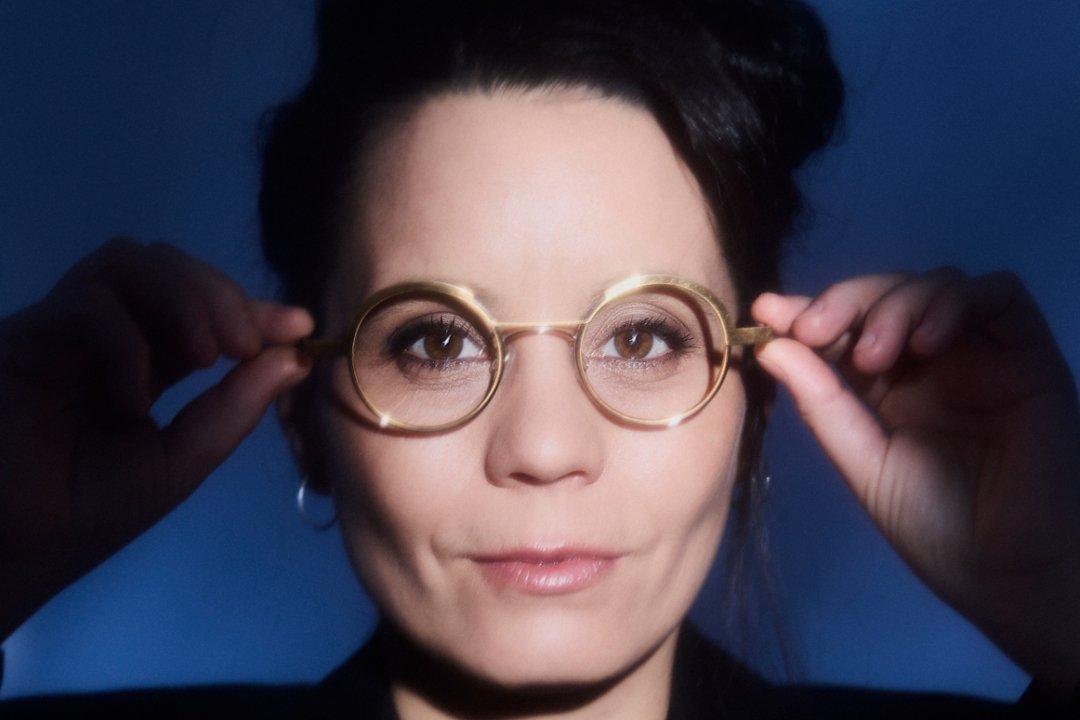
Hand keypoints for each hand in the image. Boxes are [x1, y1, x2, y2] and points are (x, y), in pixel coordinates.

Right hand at [0, 239, 312, 638]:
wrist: (15, 551)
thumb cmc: (90, 509)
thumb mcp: (182, 460)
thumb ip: (234, 409)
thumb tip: (295, 358)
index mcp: (146, 355)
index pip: (203, 304)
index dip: (252, 307)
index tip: (300, 327)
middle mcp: (105, 330)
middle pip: (167, 264)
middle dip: (220, 294)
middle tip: (247, 344)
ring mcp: (64, 328)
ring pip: (128, 262)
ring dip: (181, 298)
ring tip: (205, 358)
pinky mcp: (24, 338)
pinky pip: (87, 307)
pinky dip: (126, 343)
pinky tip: (133, 400)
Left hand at [752, 269, 1079, 692]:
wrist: (1009, 573)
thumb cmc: (936, 528)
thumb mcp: (864, 463)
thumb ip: (822, 404)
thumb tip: (769, 349)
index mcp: (886, 385)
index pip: (844, 328)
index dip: (805, 312)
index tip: (766, 314)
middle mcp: (930, 361)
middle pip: (884, 295)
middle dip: (843, 302)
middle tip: (813, 329)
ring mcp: (978, 353)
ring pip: (934, 285)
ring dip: (894, 304)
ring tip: (873, 355)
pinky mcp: (1027, 352)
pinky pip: (997, 295)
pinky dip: (955, 303)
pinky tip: (926, 344)